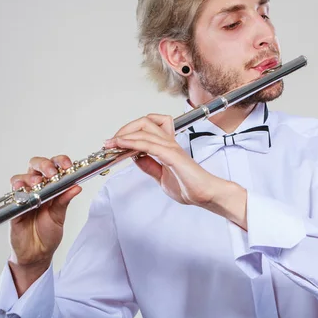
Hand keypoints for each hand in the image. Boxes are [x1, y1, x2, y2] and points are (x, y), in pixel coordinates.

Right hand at [8, 155, 81, 267]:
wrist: (37, 253)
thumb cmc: (48, 233)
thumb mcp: (59, 216)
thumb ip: (64, 201)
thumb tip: (76, 187)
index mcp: (51, 187)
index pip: (54, 166)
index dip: (60, 162)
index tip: (67, 166)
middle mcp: (36, 188)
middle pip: (36, 166)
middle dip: (44, 165)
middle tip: (51, 173)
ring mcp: (24, 196)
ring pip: (21, 177)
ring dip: (30, 177)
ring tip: (37, 183)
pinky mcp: (14, 207)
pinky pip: (12, 195)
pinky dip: (17, 189)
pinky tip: (22, 189)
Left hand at [104, 114, 222, 205]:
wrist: (206, 195)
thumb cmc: (189, 187)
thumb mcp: (161, 177)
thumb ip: (149, 166)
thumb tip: (135, 157)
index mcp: (167, 146)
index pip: (147, 128)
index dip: (128, 132)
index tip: (114, 143)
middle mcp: (169, 142)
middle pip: (144, 122)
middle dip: (125, 128)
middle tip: (112, 142)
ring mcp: (171, 147)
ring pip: (144, 129)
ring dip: (124, 134)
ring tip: (111, 143)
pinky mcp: (172, 155)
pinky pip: (149, 144)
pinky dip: (132, 142)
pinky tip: (121, 145)